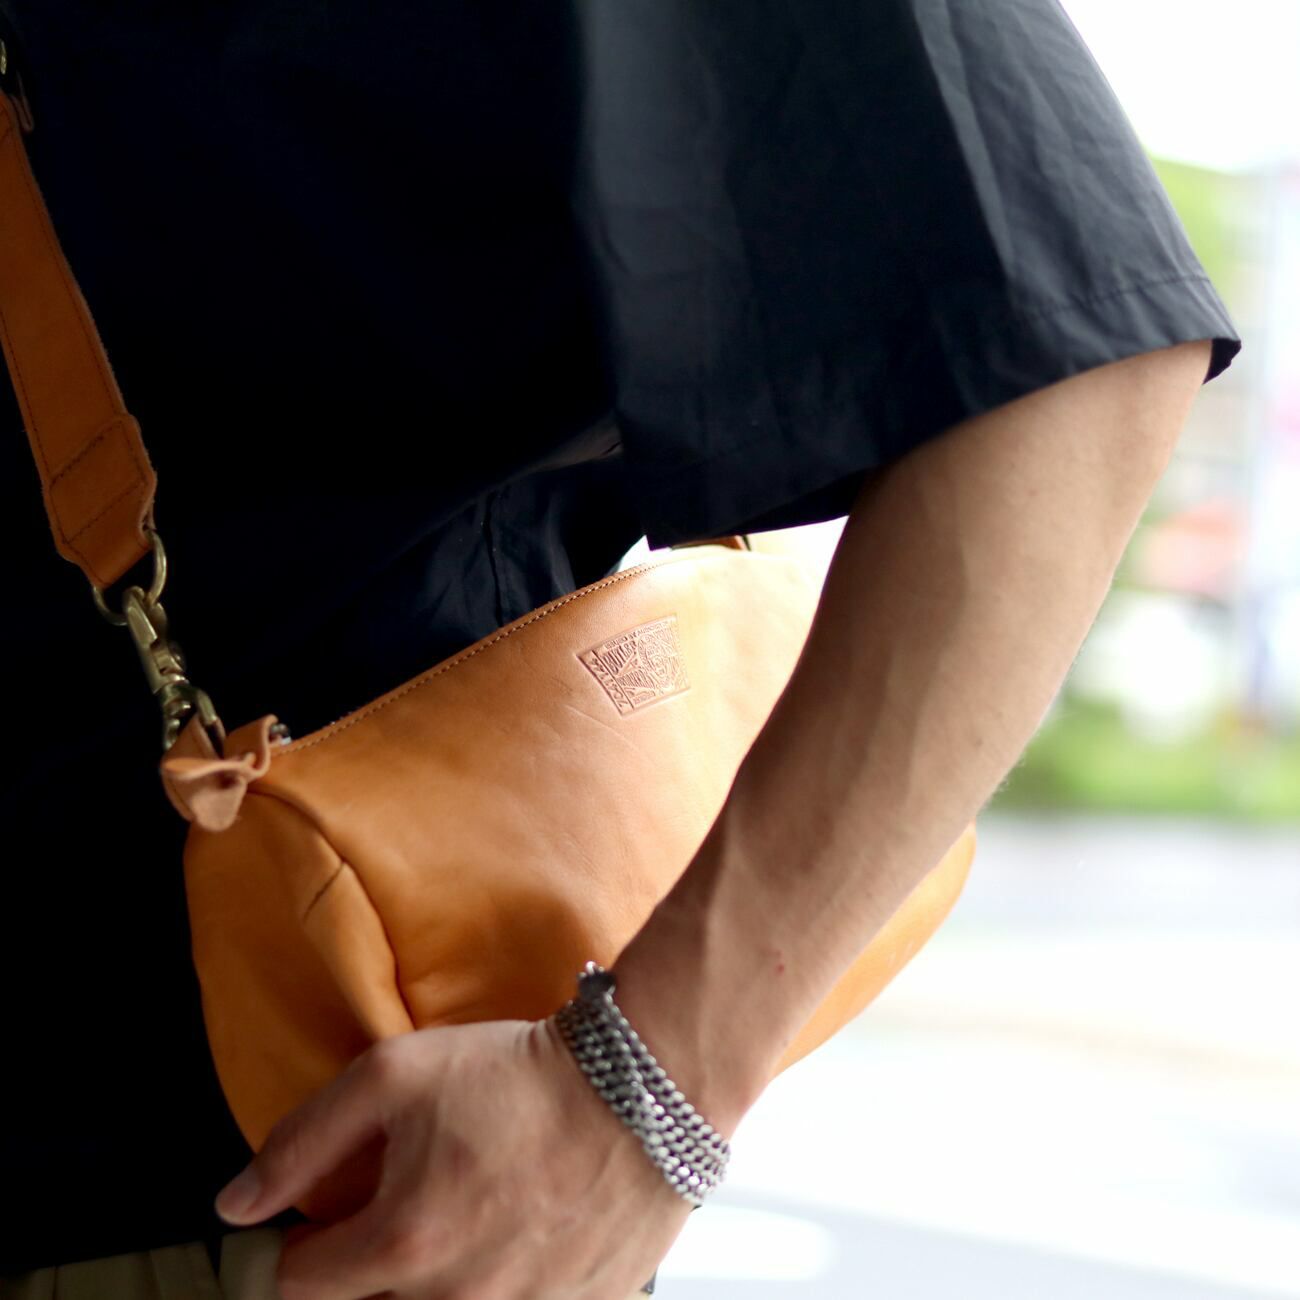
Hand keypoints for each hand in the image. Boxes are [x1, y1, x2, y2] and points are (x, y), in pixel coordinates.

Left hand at [214, 1018, 692, 1298]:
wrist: (641, 1086)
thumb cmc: (522, 1075)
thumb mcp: (395, 1074)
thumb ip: (302, 1140)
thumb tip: (236, 1205)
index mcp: (401, 1246)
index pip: (296, 1285)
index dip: (297, 1243)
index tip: (318, 1218)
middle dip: (371, 1258)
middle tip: (408, 1200)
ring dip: (437, 1271)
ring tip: (469, 1210)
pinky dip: (502, 1279)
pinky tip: (519, 1229)